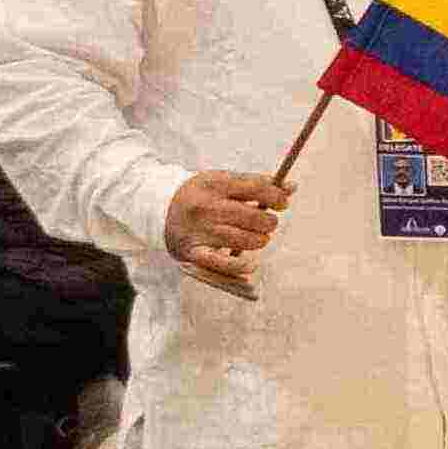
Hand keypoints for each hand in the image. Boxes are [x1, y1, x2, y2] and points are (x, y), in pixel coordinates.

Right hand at [165, 170, 287, 292]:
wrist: (156, 209)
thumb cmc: (200, 195)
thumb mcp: (222, 181)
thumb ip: (256, 183)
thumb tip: (291, 187)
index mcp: (214, 185)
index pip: (258, 189)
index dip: (277, 197)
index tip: (282, 203)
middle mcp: (207, 208)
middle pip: (255, 218)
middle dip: (269, 222)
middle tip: (265, 223)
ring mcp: (200, 231)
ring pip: (247, 240)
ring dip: (259, 240)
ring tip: (253, 237)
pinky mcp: (194, 252)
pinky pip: (224, 264)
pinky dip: (241, 267)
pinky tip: (250, 264)